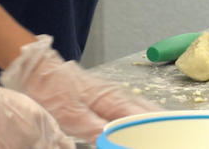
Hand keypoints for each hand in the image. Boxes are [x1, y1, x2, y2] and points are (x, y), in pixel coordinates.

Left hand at [0, 35, 161, 142]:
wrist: (35, 68)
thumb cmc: (51, 89)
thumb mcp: (70, 114)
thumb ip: (96, 129)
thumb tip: (117, 140)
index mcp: (112, 100)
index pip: (143, 119)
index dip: (156, 130)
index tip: (168, 137)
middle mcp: (117, 96)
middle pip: (147, 113)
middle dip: (160, 126)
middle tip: (173, 135)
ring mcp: (112, 95)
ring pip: (141, 111)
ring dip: (152, 123)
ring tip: (165, 131)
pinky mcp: (104, 98)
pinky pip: (131, 109)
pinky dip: (141, 118)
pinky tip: (141, 125)